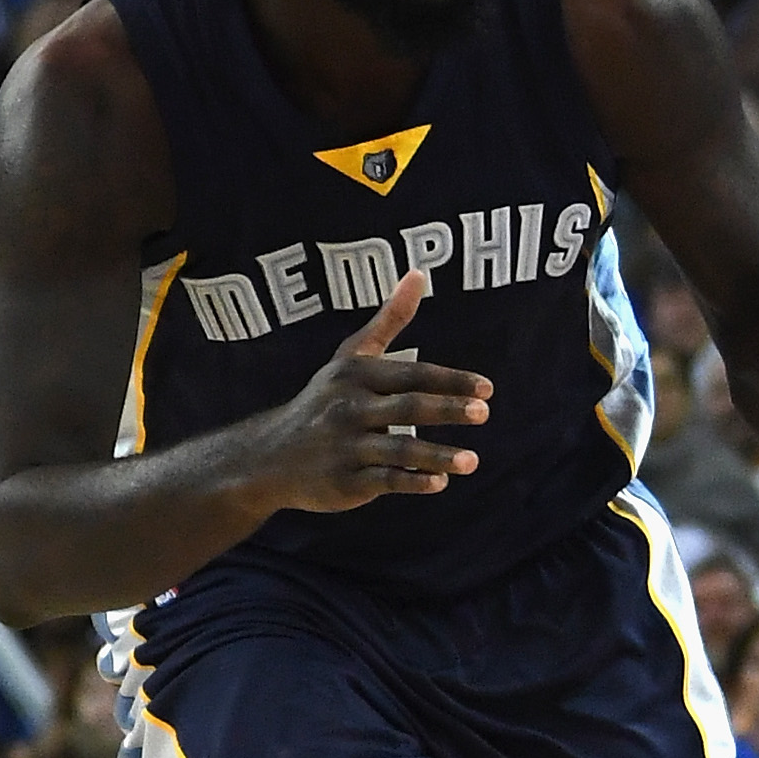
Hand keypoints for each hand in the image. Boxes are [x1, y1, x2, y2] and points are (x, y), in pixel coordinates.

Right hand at [248, 270, 491, 513]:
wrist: (270, 455)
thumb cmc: (325, 401)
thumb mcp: (351, 358)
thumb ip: (389, 320)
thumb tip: (419, 274)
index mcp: (356, 375)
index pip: (410, 374)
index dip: (449, 380)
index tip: (487, 388)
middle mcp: (350, 408)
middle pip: (406, 407)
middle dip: (447, 409)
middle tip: (485, 412)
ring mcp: (347, 446)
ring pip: (398, 449)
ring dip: (437, 455)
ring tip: (473, 461)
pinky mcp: (345, 481)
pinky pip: (384, 481)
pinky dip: (413, 482)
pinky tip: (441, 483)